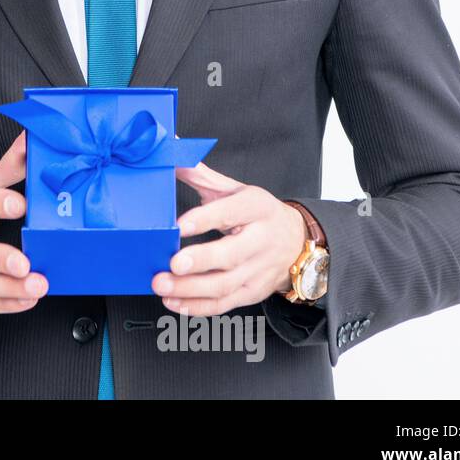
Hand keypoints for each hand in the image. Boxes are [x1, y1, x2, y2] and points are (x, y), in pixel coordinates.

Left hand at [151, 163, 305, 315]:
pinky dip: (197, 307)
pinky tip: (174, 302)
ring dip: (190, 289)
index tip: (178, 225)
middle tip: (171, 264)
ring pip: (225, 284)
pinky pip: (224, 304)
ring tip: (162, 285)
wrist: (297, 241)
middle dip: (199, 260)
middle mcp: (261, 240)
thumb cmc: (258, 214)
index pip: (231, 212)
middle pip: (230, 254)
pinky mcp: (253, 292)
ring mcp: (258, 270)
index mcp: (256, 208)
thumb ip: (201, 175)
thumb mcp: (235, 190)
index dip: (205, 219)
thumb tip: (173, 153)